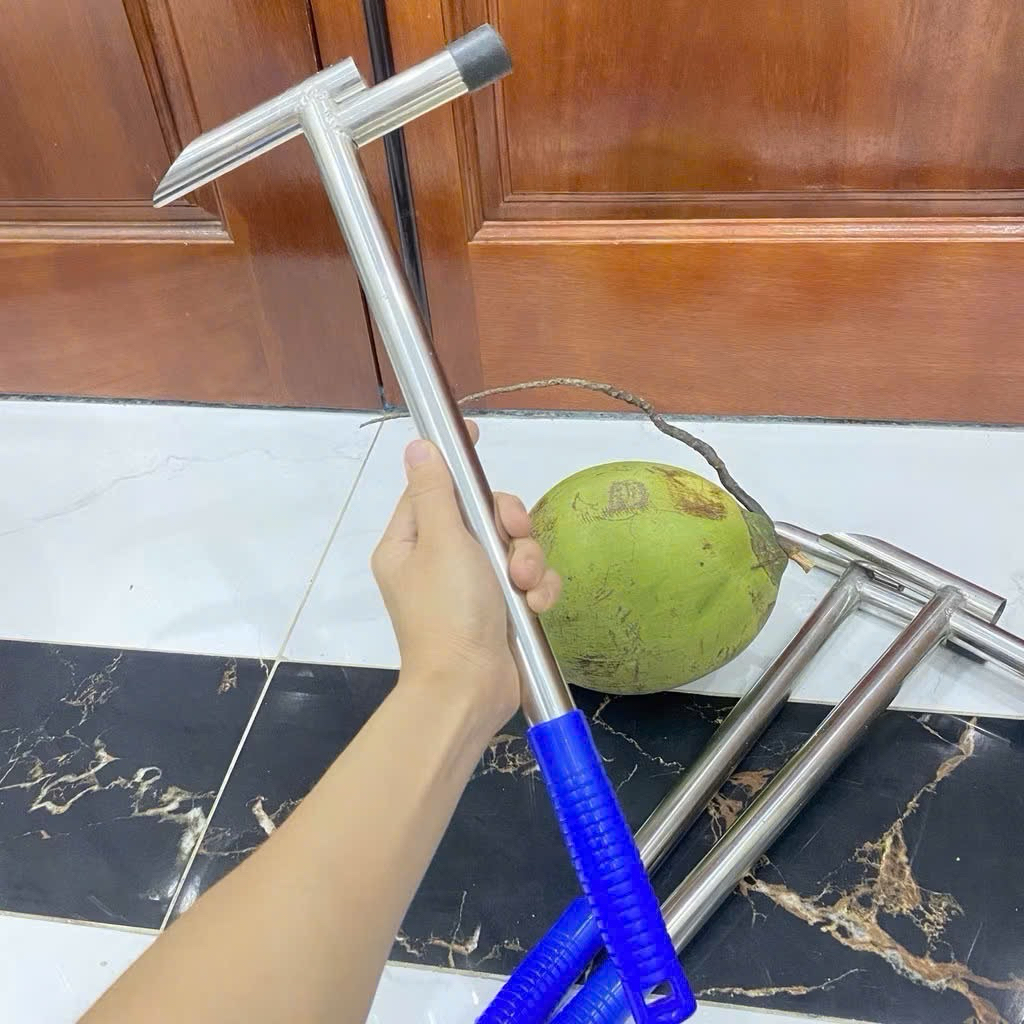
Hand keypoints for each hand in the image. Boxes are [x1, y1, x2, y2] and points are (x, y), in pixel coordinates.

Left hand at [371, 423, 560, 735]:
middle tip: (513, 535)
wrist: (469, 689)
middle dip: (508, 524)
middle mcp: (440, 561)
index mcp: (411, 543)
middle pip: (484, 514)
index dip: (456, 464)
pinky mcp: (502, 610)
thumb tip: (418, 447)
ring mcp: (473, 587)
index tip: (474, 434)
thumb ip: (436, 491)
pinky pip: (529, 581)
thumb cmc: (447, 612)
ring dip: (528, 561)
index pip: (435, 488)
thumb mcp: (442, 541)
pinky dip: (537, 590)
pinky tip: (535, 605)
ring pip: (514, 547)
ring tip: (524, 586)